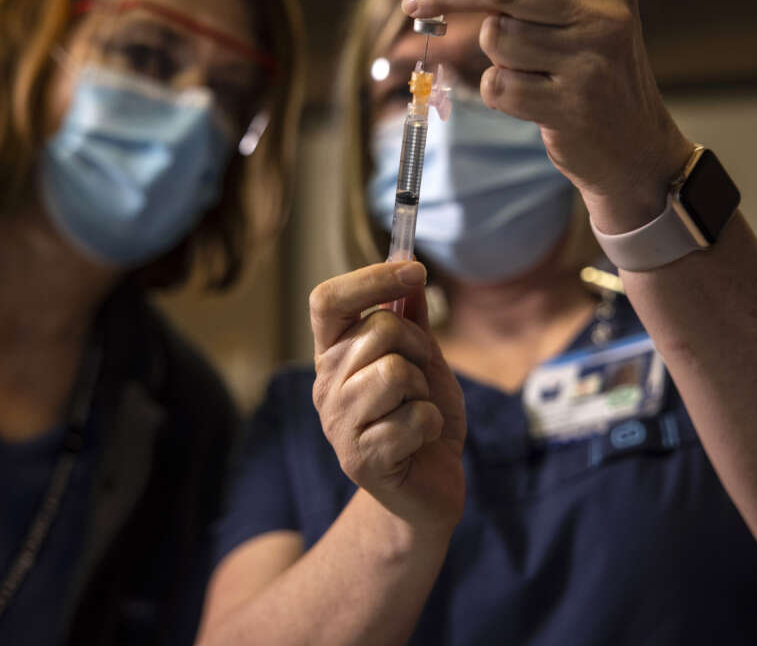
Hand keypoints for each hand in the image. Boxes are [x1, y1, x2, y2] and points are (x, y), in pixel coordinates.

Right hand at [309, 262, 466, 532]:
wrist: (428, 489)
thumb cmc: (422, 420)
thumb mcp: (423, 362)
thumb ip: (412, 320)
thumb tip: (407, 266)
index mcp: (334, 354)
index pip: (327, 301)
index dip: (370, 278)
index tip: (414, 269)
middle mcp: (326, 385)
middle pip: (379, 330)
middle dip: (419, 348)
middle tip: (422, 379)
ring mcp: (338, 424)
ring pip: (395, 373)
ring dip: (424, 390)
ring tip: (417, 411)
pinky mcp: (360, 460)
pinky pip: (413, 417)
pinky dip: (431, 424)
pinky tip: (420, 440)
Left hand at [400, 0, 695, 233]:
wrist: (636, 149)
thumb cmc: (592, 75)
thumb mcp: (579, 18)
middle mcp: (604, 15)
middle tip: (413, 2)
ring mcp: (589, 61)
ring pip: (496, 39)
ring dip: (495, 57)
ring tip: (531, 73)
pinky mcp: (571, 106)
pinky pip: (499, 86)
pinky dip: (501, 93)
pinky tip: (535, 102)